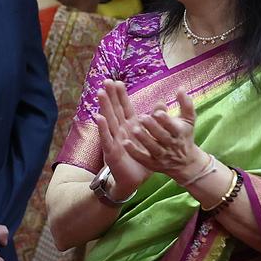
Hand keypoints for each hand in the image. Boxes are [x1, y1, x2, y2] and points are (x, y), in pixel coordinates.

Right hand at [94, 80, 152, 196]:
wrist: (133, 179)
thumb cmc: (141, 159)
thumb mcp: (151, 138)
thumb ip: (156, 120)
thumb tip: (161, 103)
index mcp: (130, 126)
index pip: (124, 107)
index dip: (121, 95)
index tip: (117, 81)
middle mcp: (120, 131)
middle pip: (114, 110)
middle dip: (110, 96)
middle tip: (106, 81)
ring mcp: (114, 140)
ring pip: (108, 120)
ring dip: (104, 107)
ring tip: (100, 93)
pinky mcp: (111, 151)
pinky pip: (106, 138)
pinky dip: (102, 127)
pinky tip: (98, 117)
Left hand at [125, 88, 204, 181]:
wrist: (186, 162)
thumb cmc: (184, 135)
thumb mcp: (188, 120)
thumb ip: (185, 104)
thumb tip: (180, 88)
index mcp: (179, 132)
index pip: (173, 126)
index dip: (166, 120)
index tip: (157, 112)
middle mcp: (171, 145)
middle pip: (162, 137)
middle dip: (152, 128)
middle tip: (142, 117)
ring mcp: (162, 156)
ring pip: (152, 148)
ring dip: (143, 139)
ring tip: (134, 130)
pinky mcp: (152, 164)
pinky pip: (143, 159)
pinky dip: (134, 152)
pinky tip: (125, 143)